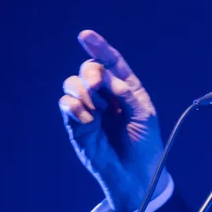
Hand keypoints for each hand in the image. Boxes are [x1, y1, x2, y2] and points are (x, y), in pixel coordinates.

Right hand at [59, 30, 165, 211]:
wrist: (135, 175)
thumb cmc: (144, 144)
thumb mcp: (144, 114)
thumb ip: (126, 93)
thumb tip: (104, 77)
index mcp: (126, 89)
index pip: (111, 62)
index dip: (99, 47)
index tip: (85, 36)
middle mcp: (106, 96)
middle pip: (88, 69)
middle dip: (90, 72)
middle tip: (96, 85)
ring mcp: (89, 108)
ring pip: (72, 84)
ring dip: (82, 90)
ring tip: (95, 109)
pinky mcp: (76, 124)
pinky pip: (66, 104)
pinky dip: (74, 106)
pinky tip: (88, 119)